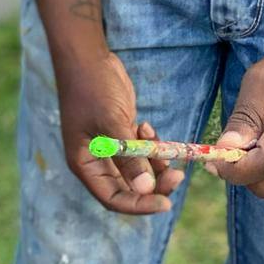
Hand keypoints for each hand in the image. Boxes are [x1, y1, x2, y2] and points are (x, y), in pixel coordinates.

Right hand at [57, 51, 184, 215]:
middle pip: (129, 187)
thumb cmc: (92, 89)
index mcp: (86, 164)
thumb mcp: (112, 123)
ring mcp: (109, 146)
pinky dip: (150, 145)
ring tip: (167, 150)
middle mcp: (96, 160)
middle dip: (154, 184)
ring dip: (155, 164)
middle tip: (177, 175)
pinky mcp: (121, 132)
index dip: (140, 205)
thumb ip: (129, 158)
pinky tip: (147, 126)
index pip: (114, 198)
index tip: (167, 203)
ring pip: (138, 169)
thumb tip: (147, 189)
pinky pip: (140, 150)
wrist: (87, 58)